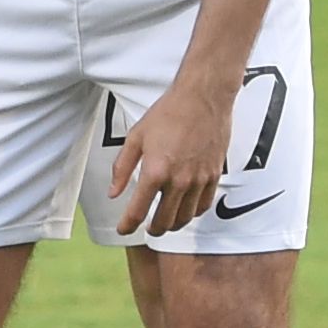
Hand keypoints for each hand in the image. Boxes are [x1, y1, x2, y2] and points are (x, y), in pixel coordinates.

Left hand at [106, 75, 233, 240]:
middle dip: (152, 230)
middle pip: (164, 222)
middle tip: (146, 227)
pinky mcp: (213, 175)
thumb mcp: (135, 137)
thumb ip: (122, 168)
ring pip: (185, 218)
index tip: (123, 229)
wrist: (203, 98)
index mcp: (155, 171)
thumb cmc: (169, 113)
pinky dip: (192, 213)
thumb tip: (114, 192)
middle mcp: (178, 181)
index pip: (138, 212)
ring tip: (165, 221)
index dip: (127, 226)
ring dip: (173, 225)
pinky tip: (185, 209)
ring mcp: (199, 180)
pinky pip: (203, 205)